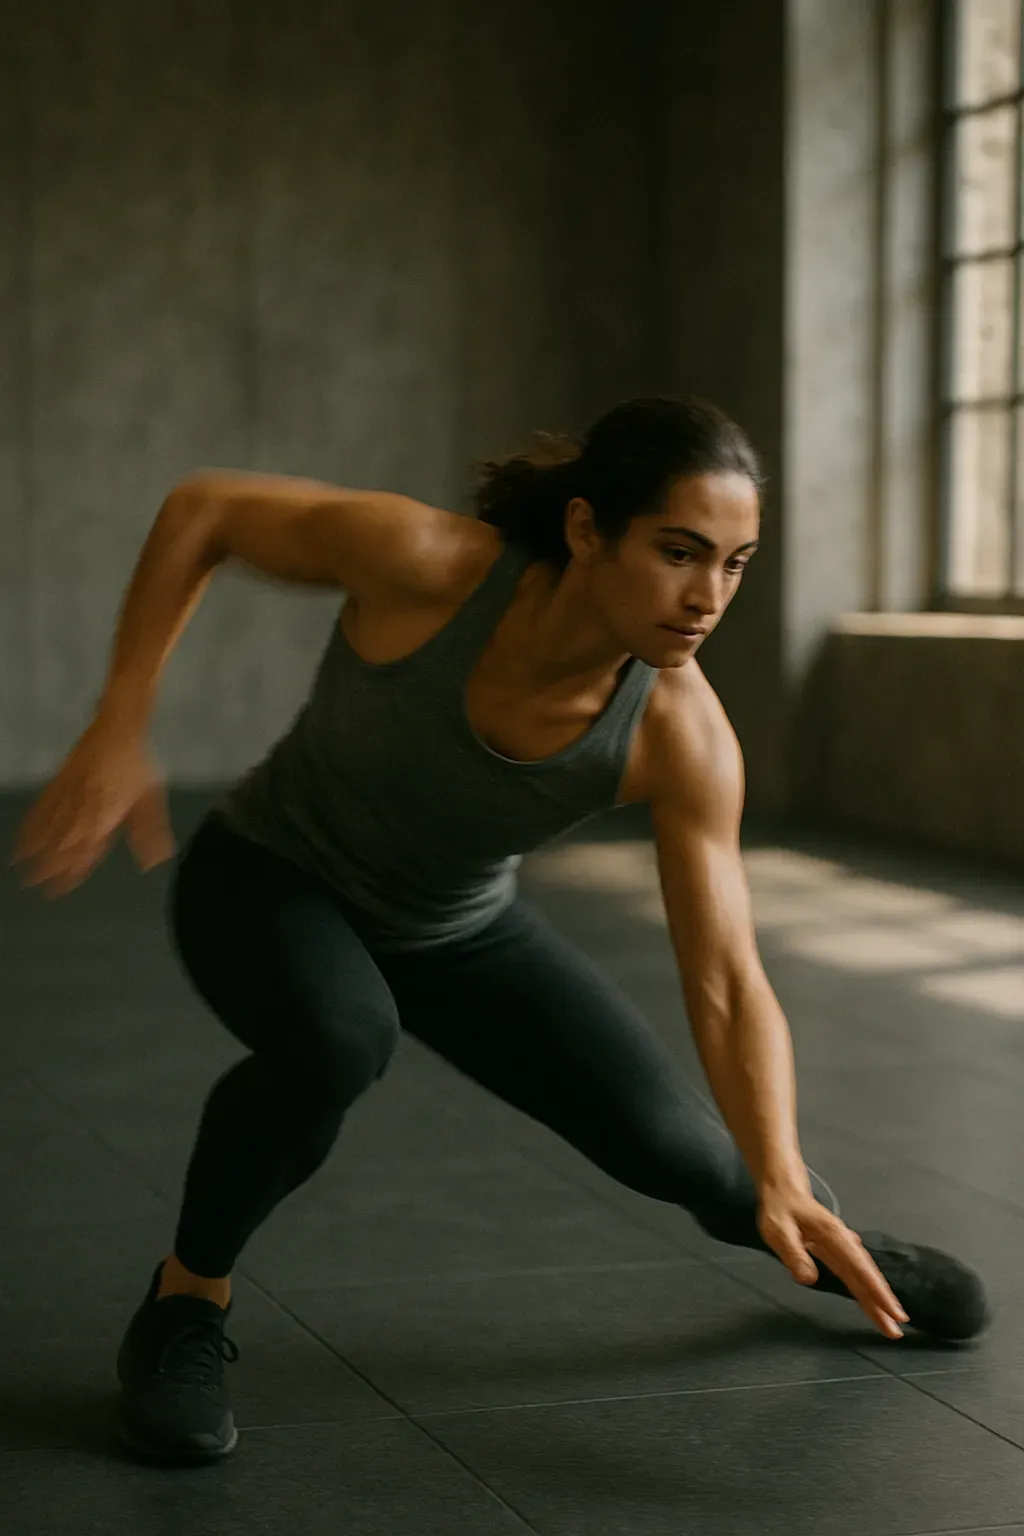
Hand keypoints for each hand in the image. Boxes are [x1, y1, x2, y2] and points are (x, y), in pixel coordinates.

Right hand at [10, 714, 175, 898]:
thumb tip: (153, 862)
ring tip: (22, 869)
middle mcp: (81, 811)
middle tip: (34, 885)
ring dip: (35, 851)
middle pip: (61, 845)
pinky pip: (40, 809)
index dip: (71, 873)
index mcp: (104, 818)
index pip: (85, 853)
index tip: (59, 889)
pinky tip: (22, 838)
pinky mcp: (57, 783)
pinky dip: (30, 826)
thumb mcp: (150, 800)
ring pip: (47, 829)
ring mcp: (66, 796)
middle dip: (48, 867)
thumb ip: (148, 833)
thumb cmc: (138, 765)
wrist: (117, 729)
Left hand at [758, 1183, 908, 1339]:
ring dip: (877, 1298)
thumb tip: (809, 1279)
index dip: (876, 1291)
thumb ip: (793, 1253)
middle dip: (883, 1301)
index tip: (893, 1312)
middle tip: (897, 1327)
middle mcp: (844, 1243)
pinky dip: (866, 1288)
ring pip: (862, 1276)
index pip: (859, 1268)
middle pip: (866, 1275)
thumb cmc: (780, 1210)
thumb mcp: (778, 1230)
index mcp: (834, 1237)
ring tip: (890, 1322)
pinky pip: (855, 1273)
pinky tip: (874, 1302)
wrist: (783, 1191)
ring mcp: (842, 1248)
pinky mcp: (837, 1253)